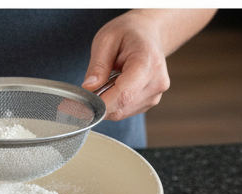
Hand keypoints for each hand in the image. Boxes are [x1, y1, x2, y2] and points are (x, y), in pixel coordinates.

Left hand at [82, 9, 214, 120]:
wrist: (148, 34)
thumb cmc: (128, 33)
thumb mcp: (106, 39)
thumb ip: (97, 65)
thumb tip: (88, 89)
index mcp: (147, 62)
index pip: (125, 94)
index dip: (103, 103)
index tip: (84, 104)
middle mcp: (156, 82)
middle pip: (123, 105)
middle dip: (102, 103)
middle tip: (89, 89)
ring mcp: (156, 94)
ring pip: (124, 111)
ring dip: (109, 103)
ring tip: (107, 81)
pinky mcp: (152, 101)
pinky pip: (128, 110)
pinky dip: (116, 103)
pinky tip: (115, 86)